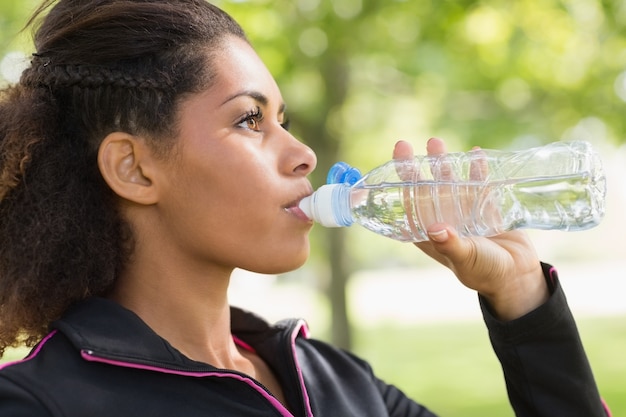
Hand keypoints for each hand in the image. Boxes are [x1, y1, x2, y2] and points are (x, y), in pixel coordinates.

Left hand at [393, 138, 548, 320]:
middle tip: (404, 144)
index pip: (408, 206)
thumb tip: (435, 229)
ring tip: (435, 142)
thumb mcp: (466, 258)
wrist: (517, 275)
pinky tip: (475, 153)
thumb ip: (451, 244)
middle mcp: (443, 219)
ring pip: (449, 182)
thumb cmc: (485, 272)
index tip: (389, 169)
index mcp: (430, 234)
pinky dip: (477, 169)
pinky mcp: (486, 207)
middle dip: (414, 168)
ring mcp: (463, 212)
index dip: (397, 186)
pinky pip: (479, 183)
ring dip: (442, 164)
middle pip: (424, 188)